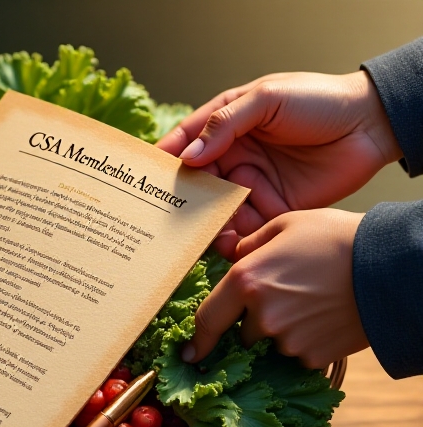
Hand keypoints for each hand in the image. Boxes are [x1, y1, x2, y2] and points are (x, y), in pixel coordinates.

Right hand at [156, 71, 400, 258]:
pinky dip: (229, 237)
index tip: (141, 179)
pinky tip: (221, 242)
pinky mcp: (271, 209)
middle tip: (159, 218)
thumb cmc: (319, 100)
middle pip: (195, 183)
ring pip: (214, 209)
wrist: (370, 126)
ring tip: (191, 235)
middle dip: (178, 200)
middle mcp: (233, 156)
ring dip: (202, 223)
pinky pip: (243, 227)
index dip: (163, 160)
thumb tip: (189, 155)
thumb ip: (225, 124)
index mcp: (226, 125)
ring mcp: (250, 184)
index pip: (185, 143)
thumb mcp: (267, 99)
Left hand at [182, 209, 368, 368]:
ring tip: (311, 302)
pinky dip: (305, 340)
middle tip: (286, 296)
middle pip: (243, 332)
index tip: (191, 352)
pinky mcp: (312, 356)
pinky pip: (297, 353)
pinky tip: (324, 317)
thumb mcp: (286, 225)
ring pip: (272, 343)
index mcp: (246, 282)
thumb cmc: (336, 238)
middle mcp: (261, 316)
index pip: (207, 320)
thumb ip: (249, 244)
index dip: (197, 340)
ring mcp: (287, 340)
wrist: (390, 268)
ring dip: (282, 330)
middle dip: (255, 320)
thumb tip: (232, 257)